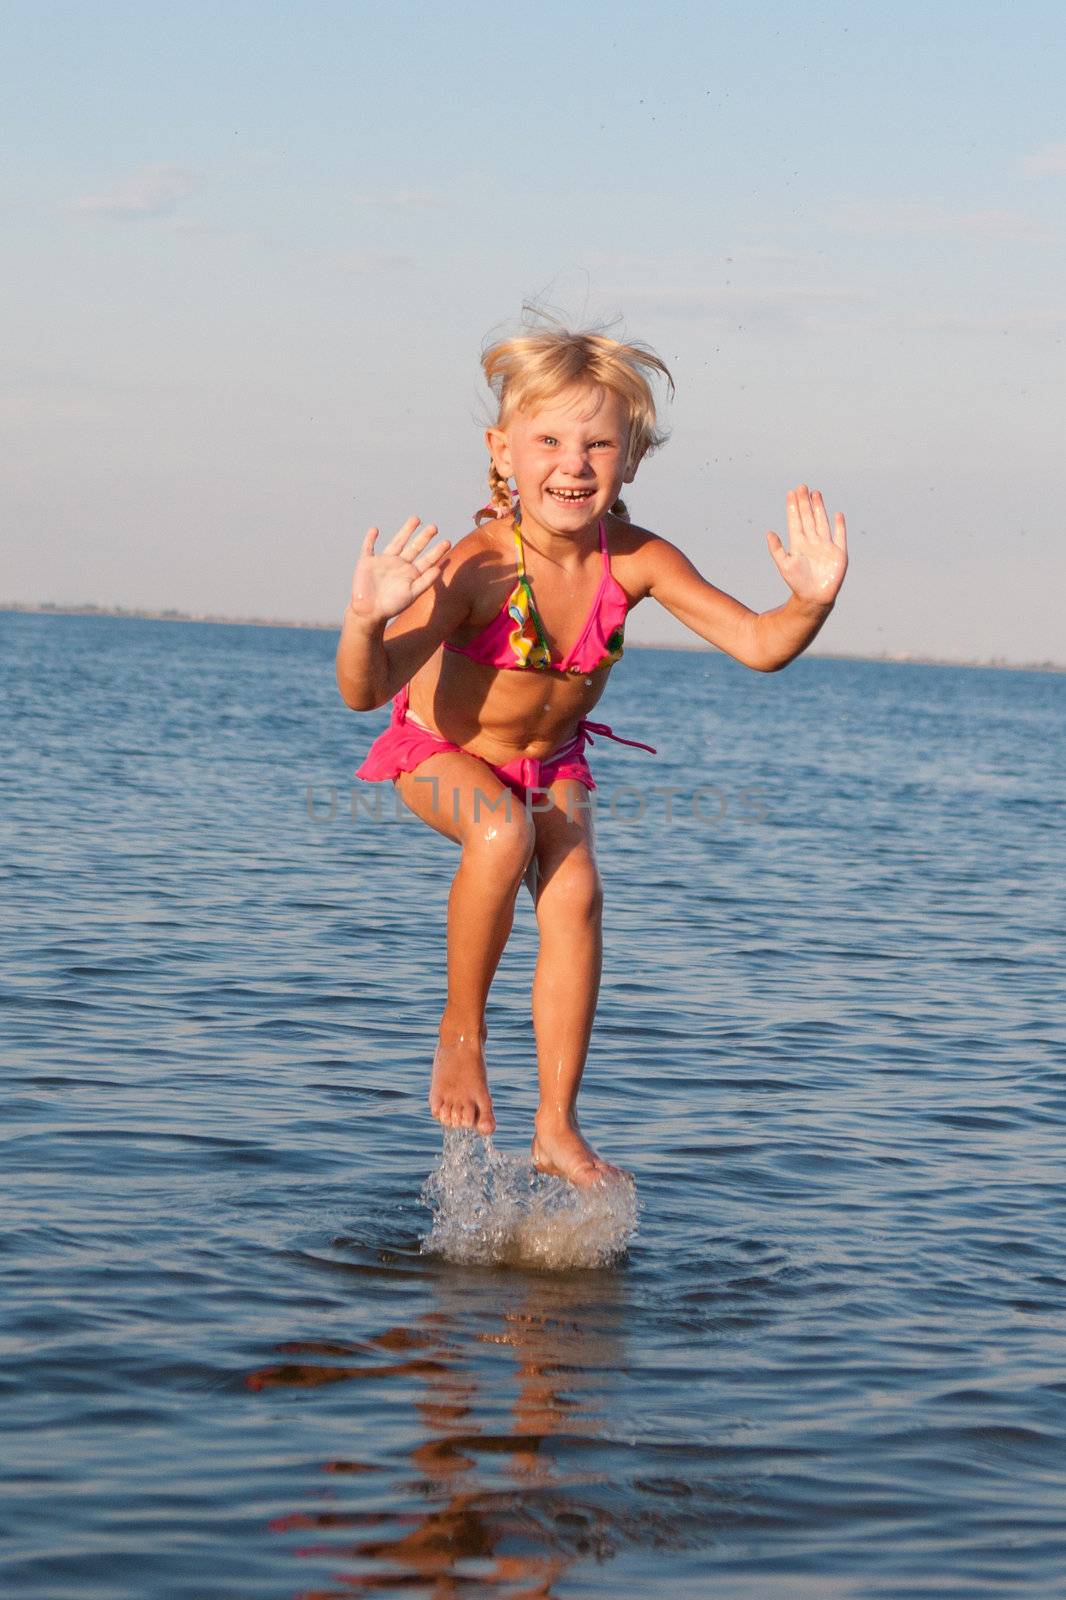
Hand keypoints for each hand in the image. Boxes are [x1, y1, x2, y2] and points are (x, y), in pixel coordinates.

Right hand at [349, 516, 450, 621]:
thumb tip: (439, 569)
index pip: (427, 560)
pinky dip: (370, 538)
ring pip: (397, 542)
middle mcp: (399, 565)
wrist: (369, 612)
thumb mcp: (411, 594)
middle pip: (414, 547)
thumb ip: (425, 582)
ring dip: (405, 531)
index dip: (437, 551)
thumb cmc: (392, 606)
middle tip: (434, 527)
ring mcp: (383, 562)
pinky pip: (368, 547)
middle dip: (424, 537)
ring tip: (416, 519)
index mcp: (410, 573)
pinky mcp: (367, 562)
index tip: (447, 542)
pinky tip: (375, 530)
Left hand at [766, 486, 847, 606]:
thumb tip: (768, 533)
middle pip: (808, 517)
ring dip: (819, 508)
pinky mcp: (839, 553)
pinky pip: (840, 536)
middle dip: (805, 502)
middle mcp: (812, 542)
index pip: (796, 520)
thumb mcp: (784, 565)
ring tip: (816, 493)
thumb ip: (777, 549)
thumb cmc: (797, 583)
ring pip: (822, 522)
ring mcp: (826, 546)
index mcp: (799, 544)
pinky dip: (839, 525)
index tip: (791, 492)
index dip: (793, 507)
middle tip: (802, 486)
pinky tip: (837, 514)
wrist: (814, 598)